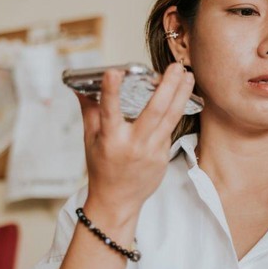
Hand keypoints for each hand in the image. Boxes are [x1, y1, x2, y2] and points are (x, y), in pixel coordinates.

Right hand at [77, 63, 194, 225]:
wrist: (118, 201)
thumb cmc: (102, 168)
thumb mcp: (89, 140)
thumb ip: (89, 111)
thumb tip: (79, 86)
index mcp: (110, 139)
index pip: (109, 111)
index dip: (111, 91)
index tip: (114, 71)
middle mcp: (133, 144)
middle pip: (154, 111)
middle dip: (168, 87)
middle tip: (176, 66)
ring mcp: (151, 151)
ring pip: (170, 118)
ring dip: (182, 95)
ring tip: (188, 76)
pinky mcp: (163, 156)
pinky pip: (171, 129)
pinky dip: (177, 111)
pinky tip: (184, 94)